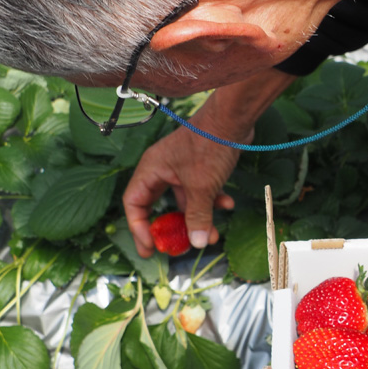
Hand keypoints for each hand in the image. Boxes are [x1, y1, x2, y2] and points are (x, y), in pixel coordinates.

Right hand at [124, 118, 241, 256]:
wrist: (234, 119)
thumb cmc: (210, 146)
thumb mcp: (202, 187)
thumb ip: (197, 216)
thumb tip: (197, 243)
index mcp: (151, 170)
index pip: (134, 204)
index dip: (139, 228)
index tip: (151, 247)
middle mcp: (162, 170)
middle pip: (158, 205)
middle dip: (170, 228)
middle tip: (176, 249)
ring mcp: (182, 169)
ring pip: (185, 202)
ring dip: (198, 219)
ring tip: (214, 236)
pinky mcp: (200, 168)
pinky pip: (201, 192)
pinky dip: (213, 202)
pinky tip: (228, 205)